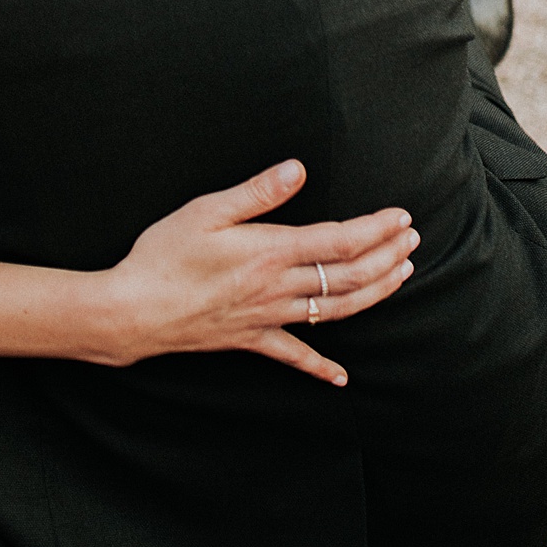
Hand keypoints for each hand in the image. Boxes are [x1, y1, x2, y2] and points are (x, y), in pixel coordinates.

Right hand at [103, 160, 417, 385]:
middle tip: (412, 242)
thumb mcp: (206, 211)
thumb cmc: (164, 255)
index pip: (339, 240)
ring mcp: (268, 317)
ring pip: (335, 310)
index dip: (376, 229)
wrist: (134, 310)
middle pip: (348, 276)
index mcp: (270, 251)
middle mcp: (278, 287)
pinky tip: (341, 377)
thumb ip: (257, 192)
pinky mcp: (251, 339)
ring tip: (400, 278)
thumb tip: (297, 169)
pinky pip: (293, 355)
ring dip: (374, 294)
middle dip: (386, 257)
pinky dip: (320, 367)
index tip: (401, 217)